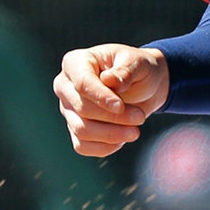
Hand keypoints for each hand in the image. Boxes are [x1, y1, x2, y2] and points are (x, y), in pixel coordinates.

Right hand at [52, 44, 169, 156]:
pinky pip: (82, 146)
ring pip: (82, 130)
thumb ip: (124, 71)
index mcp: (76, 62)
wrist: (143, 86)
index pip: (82, 83)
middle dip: (113, 117)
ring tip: (135, 131)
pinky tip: (122, 140)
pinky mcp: (75, 128)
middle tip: (140, 117)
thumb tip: (109, 81)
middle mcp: (65, 86)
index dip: (100, 97)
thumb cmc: (137, 69)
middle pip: (82, 108)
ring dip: (111, 134)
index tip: (120, 106)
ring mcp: (68, 109)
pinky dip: (104, 147)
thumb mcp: (137, 63)